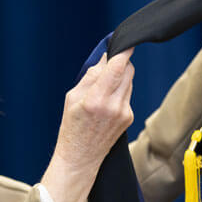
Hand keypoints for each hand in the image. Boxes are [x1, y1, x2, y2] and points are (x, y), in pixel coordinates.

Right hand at [40, 49, 135, 201]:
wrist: (80, 158)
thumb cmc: (71, 127)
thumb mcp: (72, 98)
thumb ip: (91, 76)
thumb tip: (106, 58)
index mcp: (97, 100)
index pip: (117, 68)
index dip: (124, 53)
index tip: (126, 43)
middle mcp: (114, 106)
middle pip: (128, 72)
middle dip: (120, 63)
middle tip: (108, 64)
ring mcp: (124, 113)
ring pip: (129, 82)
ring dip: (119, 78)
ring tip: (102, 89)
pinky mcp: (129, 118)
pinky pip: (128, 95)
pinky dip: (119, 91)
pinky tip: (106, 102)